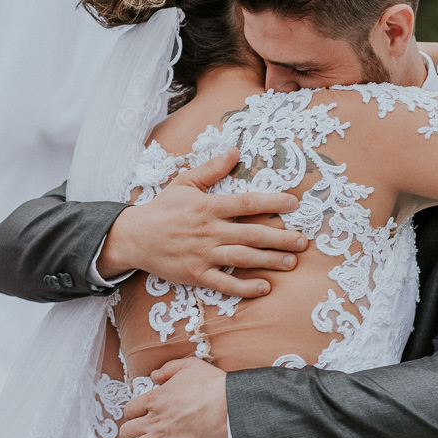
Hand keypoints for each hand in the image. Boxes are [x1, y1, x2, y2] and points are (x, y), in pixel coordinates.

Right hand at [100, 147, 306, 297]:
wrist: (134, 237)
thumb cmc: (163, 208)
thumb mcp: (185, 182)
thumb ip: (212, 169)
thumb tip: (235, 150)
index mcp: (209, 207)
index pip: (247, 203)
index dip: (272, 202)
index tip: (294, 203)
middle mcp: (209, 231)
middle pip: (252, 235)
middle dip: (280, 238)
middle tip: (303, 241)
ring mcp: (203, 255)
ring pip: (242, 259)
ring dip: (269, 261)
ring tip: (291, 262)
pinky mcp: (196, 275)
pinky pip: (224, 284)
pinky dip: (245, 287)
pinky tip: (264, 287)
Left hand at [119, 358, 228, 437]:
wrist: (229, 408)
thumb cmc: (213, 387)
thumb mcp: (190, 366)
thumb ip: (168, 369)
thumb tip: (154, 375)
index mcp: (155, 399)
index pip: (129, 410)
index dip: (134, 415)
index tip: (142, 418)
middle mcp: (153, 420)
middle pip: (126, 431)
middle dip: (132, 433)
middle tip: (142, 435)